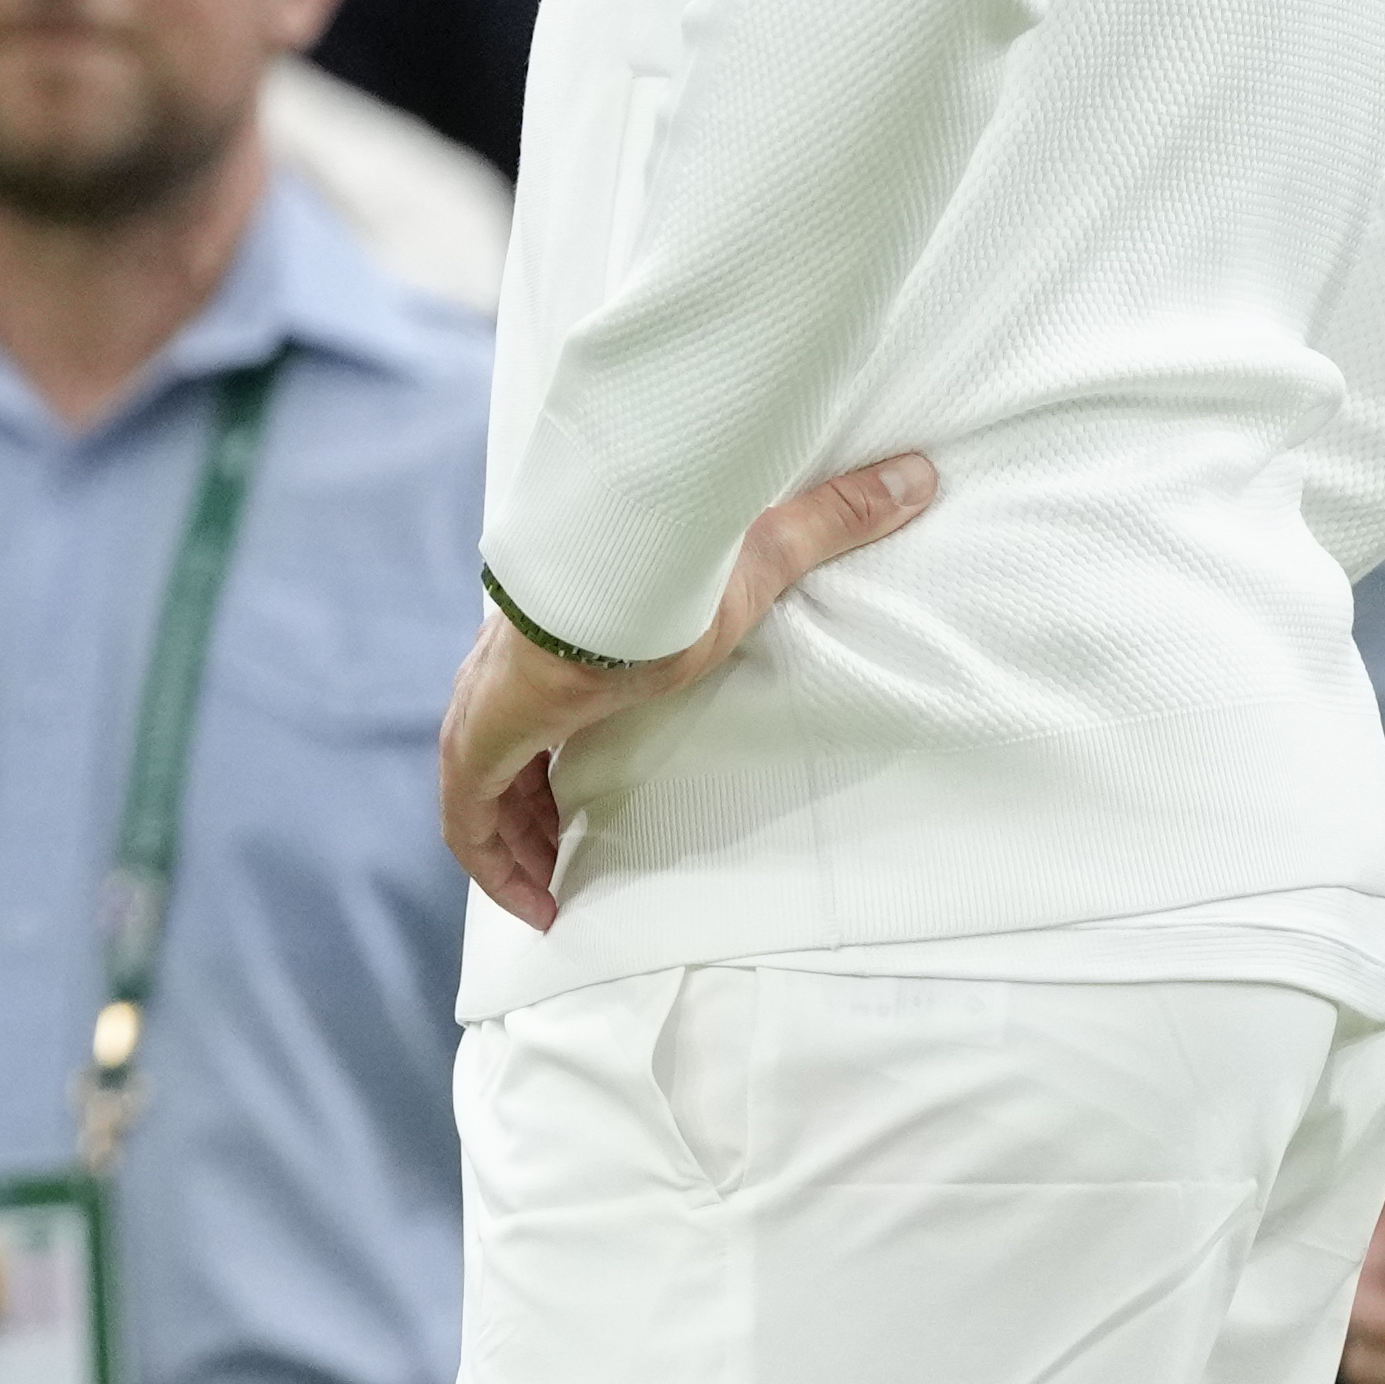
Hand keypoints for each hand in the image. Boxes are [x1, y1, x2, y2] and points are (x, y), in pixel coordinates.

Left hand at [436, 453, 937, 927]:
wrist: (598, 593)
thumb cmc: (663, 581)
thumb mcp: (754, 566)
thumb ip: (827, 526)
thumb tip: (916, 476)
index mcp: (554, 646)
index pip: (535, 707)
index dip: (547, 753)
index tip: (570, 797)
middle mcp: (501, 683)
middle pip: (500, 760)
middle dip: (529, 811)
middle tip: (565, 859)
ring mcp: (480, 716)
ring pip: (480, 796)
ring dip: (514, 844)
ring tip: (552, 894)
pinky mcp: (473, 748)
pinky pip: (467, 824)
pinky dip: (493, 868)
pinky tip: (533, 907)